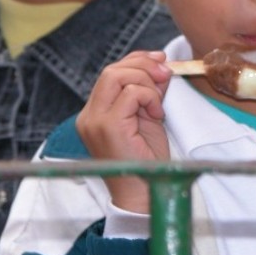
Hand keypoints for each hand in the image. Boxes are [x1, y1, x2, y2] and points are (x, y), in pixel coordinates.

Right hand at [76, 50, 173, 212]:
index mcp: (95, 113)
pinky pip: (130, 93)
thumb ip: (149, 92)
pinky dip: (149, 96)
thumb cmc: (146, 160)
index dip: (137, 61)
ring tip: (158, 103)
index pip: (110, 73)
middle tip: (166, 74)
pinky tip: (156, 114)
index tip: (161, 61)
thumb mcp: (148, 117)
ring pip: (116, 75)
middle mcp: (89, 116)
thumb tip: (161, 66)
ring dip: (146, 81)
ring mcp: (94, 121)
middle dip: (143, 65)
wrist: (144, 193)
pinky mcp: (108, 126)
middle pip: (111, 70)